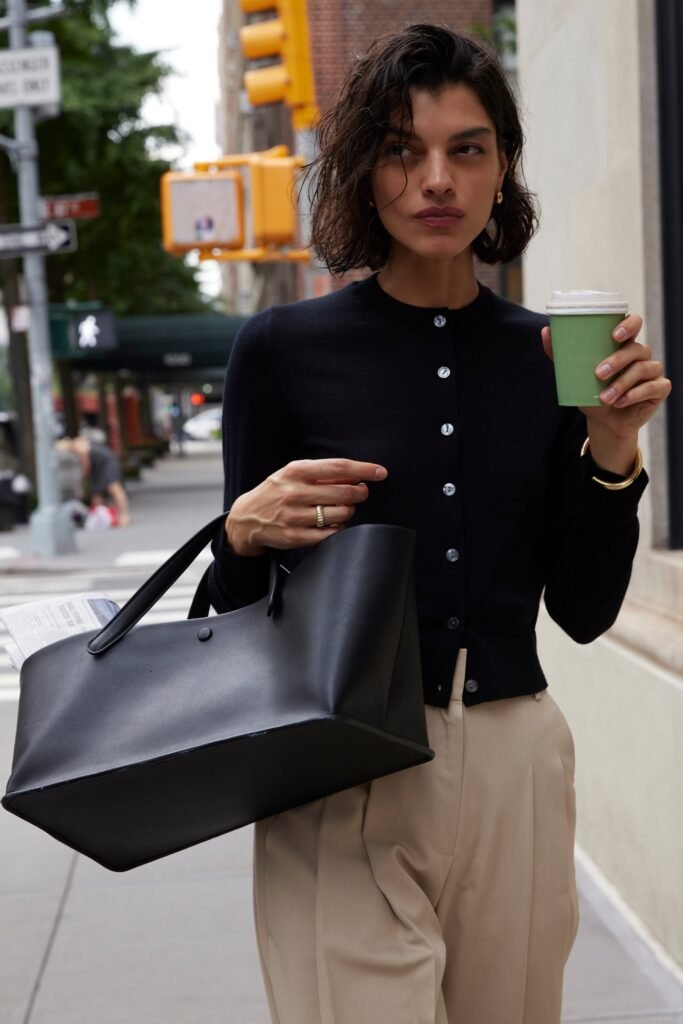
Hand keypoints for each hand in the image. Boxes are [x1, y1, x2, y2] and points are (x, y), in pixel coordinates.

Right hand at [226, 458, 387, 555]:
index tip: (380, 472)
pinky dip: (338, 527)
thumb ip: (321, 473)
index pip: (338, 468)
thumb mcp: (292, 474)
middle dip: (361, 493)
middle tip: (360, 493)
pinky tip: (332, 523)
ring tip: (341, 508)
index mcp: (295, 471)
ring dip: (349, 511)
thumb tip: (356, 475)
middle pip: (345, 493)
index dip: (364, 470)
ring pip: (342, 514)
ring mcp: (294, 516)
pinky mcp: (295, 537)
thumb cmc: (276, 492)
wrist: (246, 519)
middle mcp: (294, 492)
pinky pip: (331, 533)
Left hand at [542, 314, 671, 473]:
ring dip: (621, 384)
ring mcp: (653, 370)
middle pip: (636, 348)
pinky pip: (653, 387)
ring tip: (605, 398)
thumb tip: (546, 331)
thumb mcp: (574, 374)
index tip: (615, 335)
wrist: (603, 422)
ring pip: (642, 369)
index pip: (634, 323)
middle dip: (617, 360)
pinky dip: (634, 395)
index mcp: (623, 344)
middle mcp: (641, 354)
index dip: (629, 324)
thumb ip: (561, 354)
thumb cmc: (590, 392)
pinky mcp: (660, 389)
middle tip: (598, 374)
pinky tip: (620, 402)